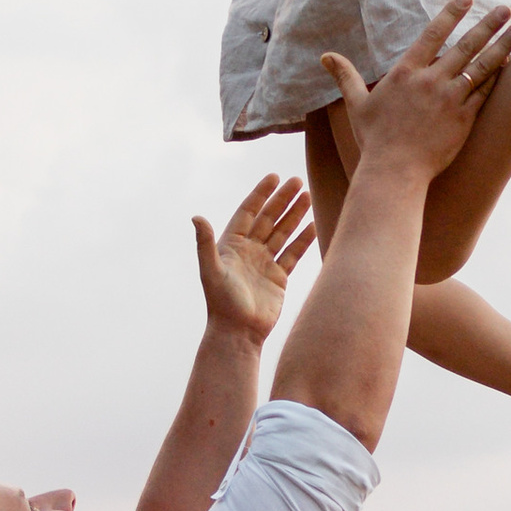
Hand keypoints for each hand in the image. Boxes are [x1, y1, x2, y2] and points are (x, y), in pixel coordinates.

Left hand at [193, 172, 314, 341]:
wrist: (238, 333)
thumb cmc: (221, 304)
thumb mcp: (211, 270)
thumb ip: (205, 243)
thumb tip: (196, 217)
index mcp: (231, 245)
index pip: (248, 212)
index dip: (261, 194)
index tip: (274, 177)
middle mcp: (248, 251)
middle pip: (268, 218)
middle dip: (282, 199)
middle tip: (297, 181)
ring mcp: (264, 263)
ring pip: (282, 232)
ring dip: (295, 215)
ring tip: (308, 196)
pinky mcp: (278, 277)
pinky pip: (293, 253)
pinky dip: (304, 239)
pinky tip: (314, 225)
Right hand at [321, 0, 510, 184]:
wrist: (394, 171)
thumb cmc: (375, 139)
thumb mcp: (357, 105)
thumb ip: (345, 76)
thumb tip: (325, 57)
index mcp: (406, 72)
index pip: (433, 34)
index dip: (451, 13)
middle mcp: (430, 80)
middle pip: (465, 45)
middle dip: (487, 24)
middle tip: (505, 9)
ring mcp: (449, 99)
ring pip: (481, 66)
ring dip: (502, 45)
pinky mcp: (464, 118)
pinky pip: (485, 92)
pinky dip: (498, 77)